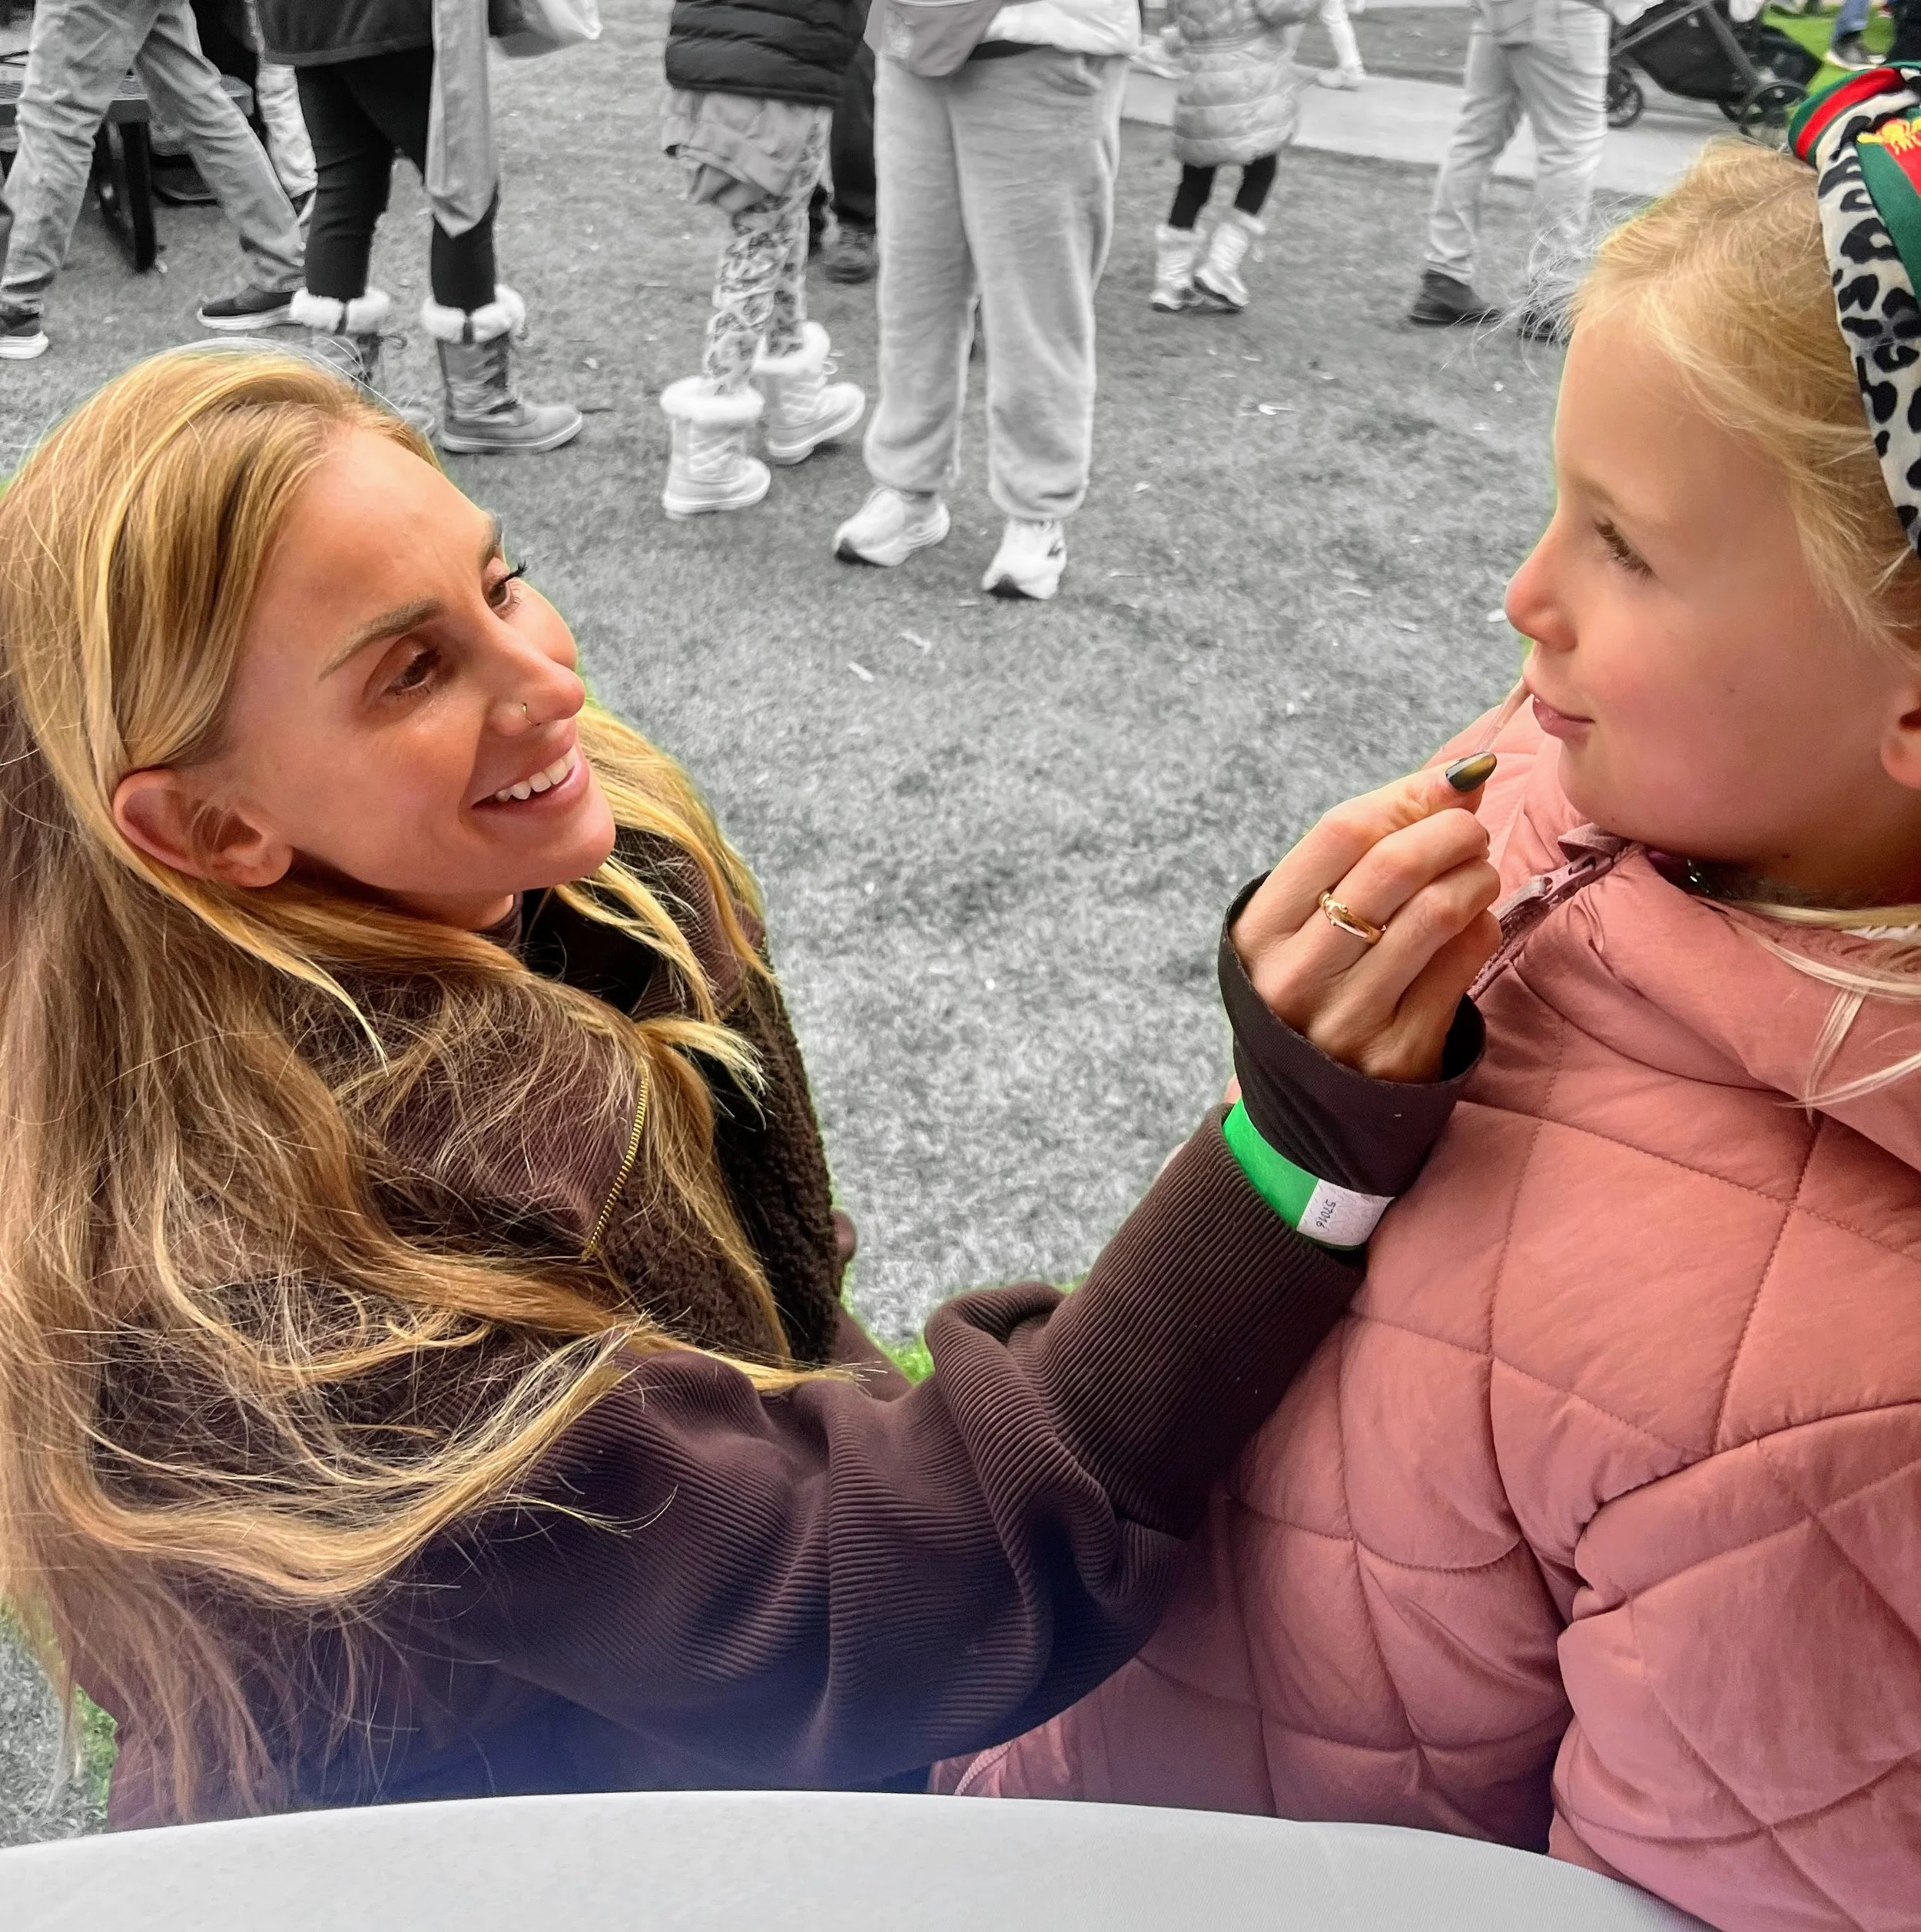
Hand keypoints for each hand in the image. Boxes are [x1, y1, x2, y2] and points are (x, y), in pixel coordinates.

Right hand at [1229, 757, 1501, 1082]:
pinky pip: (1464, 960)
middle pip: (1394, 865)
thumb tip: (1463, 775)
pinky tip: (1471, 923)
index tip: (1447, 787)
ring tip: (1475, 873)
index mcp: (1260, 931)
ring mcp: (1349, 1017)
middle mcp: (1298, 974)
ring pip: (1440, 910)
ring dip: (1477, 875)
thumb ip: (1369, 845)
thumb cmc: (1315, 979)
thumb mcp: (1306, 917)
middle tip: (1469, 832)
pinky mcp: (1400, 1050)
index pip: (1340, 831)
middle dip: (1453, 830)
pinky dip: (1482, 925)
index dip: (1406, 796)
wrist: (1310, 1097)